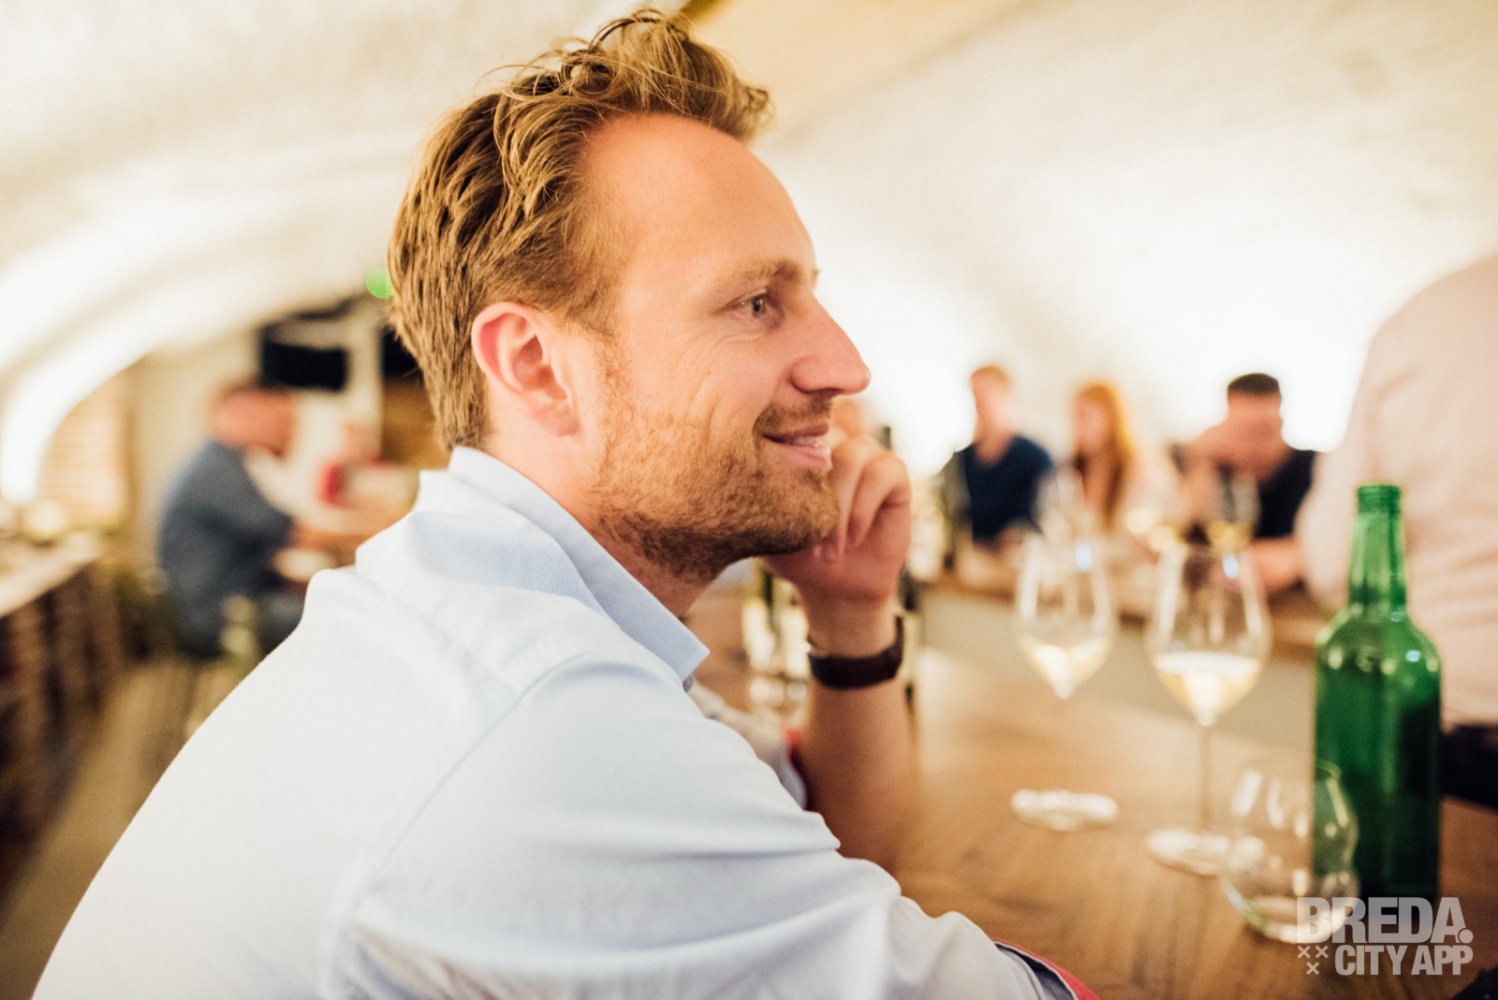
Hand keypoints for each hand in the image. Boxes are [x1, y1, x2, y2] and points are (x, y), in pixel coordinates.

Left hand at [765, 433, 910, 654]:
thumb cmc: (793, 553)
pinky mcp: (893, 473)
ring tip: (828, 551)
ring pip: (853, 456)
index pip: (794, 419)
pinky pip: (881, 474)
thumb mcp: (764, 526)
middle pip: (824, 434)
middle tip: (806, 538)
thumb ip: (754, 497)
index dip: (787, 437)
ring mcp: (864, 454)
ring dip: (839, 508)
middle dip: (814, 490)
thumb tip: (737, 472)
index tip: (781, 487)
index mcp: (800, 446)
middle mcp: (833, 441)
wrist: (832, 587)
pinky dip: (862, 510)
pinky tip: (851, 540)